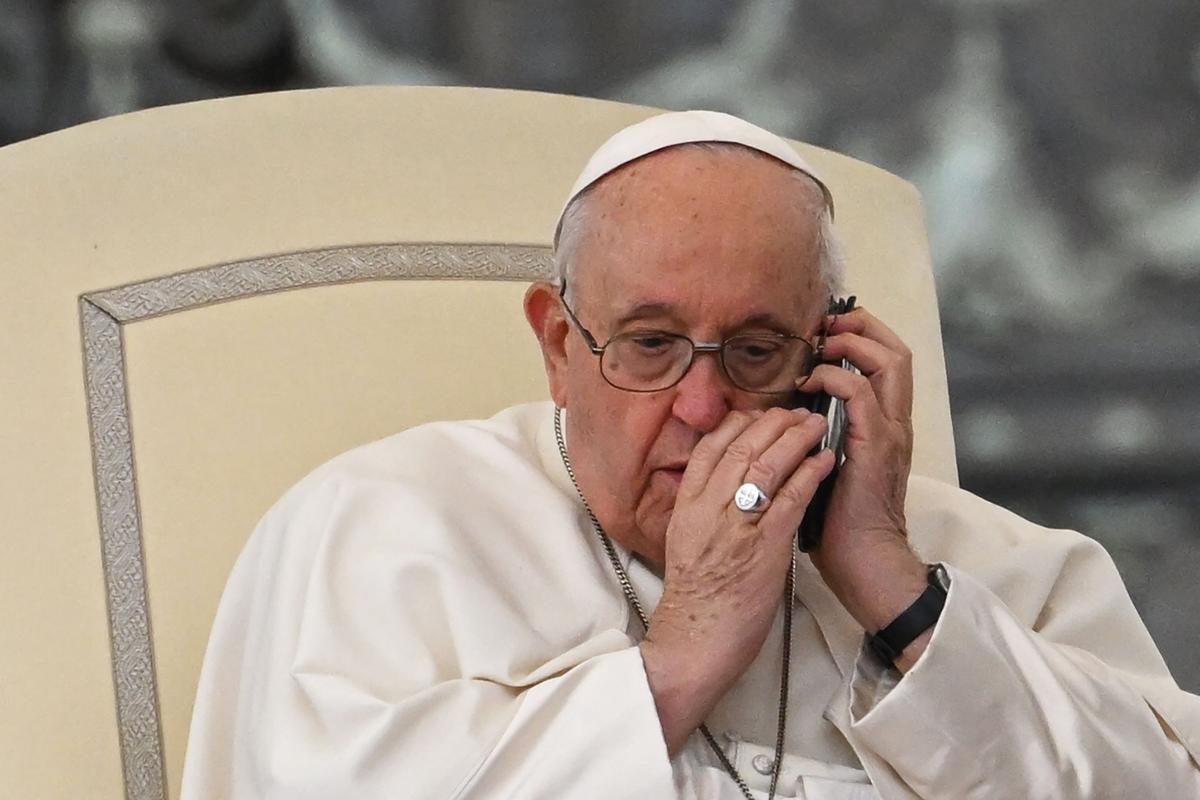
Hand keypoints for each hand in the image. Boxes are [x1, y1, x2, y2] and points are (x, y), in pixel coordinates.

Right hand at [639, 407, 834, 753]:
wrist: (696, 641)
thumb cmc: (698, 600)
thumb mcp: (686, 543)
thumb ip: (703, 511)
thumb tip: (725, 487)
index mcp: (687, 507)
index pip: (709, 448)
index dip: (737, 424)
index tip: (758, 414)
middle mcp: (708, 509)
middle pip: (741, 447)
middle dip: (772, 422)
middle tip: (796, 413)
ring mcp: (735, 527)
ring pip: (766, 465)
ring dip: (796, 439)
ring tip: (817, 425)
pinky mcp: (764, 548)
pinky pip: (790, 498)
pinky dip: (810, 473)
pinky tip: (826, 460)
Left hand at [796, 307, 929, 666]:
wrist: (863, 561)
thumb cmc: (840, 522)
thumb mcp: (828, 464)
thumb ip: (820, 435)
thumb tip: (789, 412)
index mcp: (886, 426)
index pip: (888, 363)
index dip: (862, 337)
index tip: (826, 330)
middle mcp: (895, 423)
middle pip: (897, 351)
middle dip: (862, 327)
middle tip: (826, 324)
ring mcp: (890, 433)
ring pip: (888, 363)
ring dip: (851, 345)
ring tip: (820, 346)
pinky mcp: (875, 447)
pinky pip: (860, 395)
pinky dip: (834, 379)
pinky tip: (807, 387)